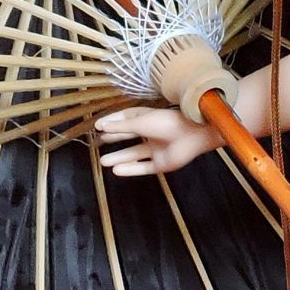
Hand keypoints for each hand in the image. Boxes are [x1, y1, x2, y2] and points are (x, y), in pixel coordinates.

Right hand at [96, 106, 221, 175]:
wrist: (191, 134)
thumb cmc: (165, 122)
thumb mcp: (139, 122)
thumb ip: (120, 127)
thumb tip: (102, 126)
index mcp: (148, 118)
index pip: (126, 118)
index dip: (112, 122)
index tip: (98, 126)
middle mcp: (151, 133)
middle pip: (129, 136)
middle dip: (114, 139)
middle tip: (98, 142)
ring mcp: (157, 149)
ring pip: (134, 154)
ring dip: (119, 157)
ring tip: (102, 161)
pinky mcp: (162, 163)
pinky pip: (143, 167)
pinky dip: (130, 169)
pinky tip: (116, 171)